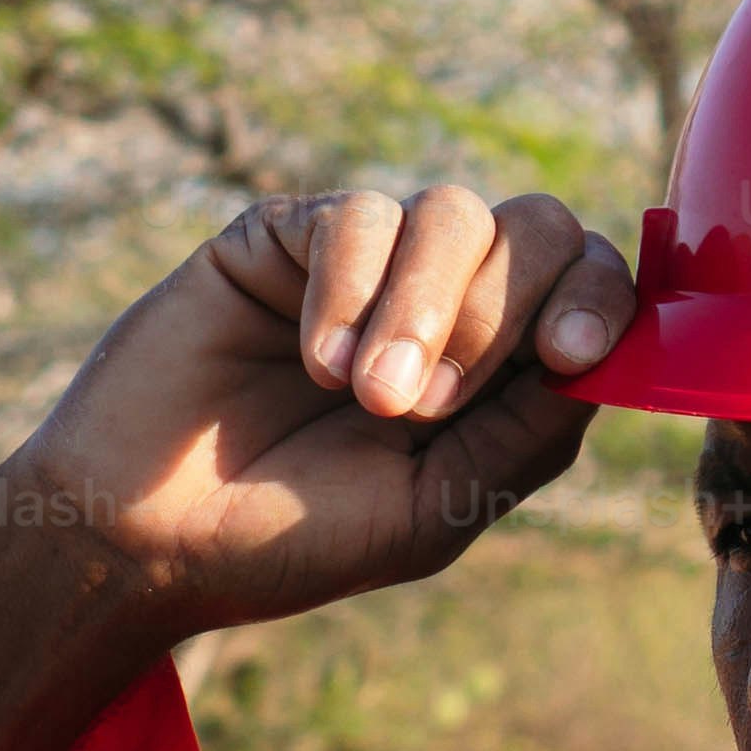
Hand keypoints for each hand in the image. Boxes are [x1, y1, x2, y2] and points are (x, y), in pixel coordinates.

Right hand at [0, 185, 636, 750]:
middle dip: (498, 315)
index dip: (599, 300)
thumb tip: (607, 353)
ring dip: (426, 306)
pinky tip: (313, 362)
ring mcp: (364, 263)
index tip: (572, 353)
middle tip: (418, 409)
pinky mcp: (283, 237)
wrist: (143, 538)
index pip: (588, 287)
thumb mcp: (435, 508)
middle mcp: (443, 299)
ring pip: (452, 211)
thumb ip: (527, 433)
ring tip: (363, 395)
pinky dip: (348, 289)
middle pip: (536, 229)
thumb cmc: (290, 539)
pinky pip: (357, 217)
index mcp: (496, 367)